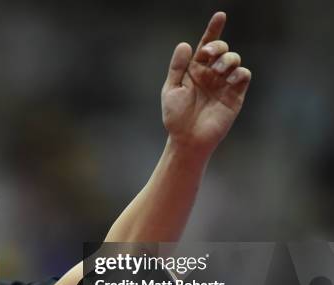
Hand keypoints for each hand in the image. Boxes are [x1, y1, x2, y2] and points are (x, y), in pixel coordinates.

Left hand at [161, 11, 250, 155]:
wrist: (187, 139)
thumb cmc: (176, 117)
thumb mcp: (171, 89)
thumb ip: (178, 67)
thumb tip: (185, 44)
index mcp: (194, 70)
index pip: (206, 45)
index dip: (214, 30)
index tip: (220, 15)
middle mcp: (210, 74)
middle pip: (222, 49)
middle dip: (218, 46)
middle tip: (208, 55)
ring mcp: (223, 84)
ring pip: (234, 59)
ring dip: (227, 59)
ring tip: (217, 71)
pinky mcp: (235, 95)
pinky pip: (243, 76)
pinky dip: (239, 72)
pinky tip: (230, 77)